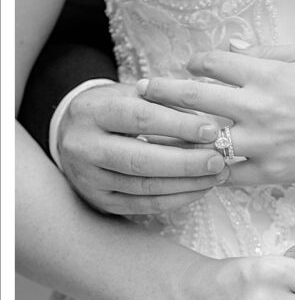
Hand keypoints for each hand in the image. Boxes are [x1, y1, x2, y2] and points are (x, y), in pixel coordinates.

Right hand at [57, 81, 230, 214]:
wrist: (71, 134)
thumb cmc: (112, 110)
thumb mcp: (130, 95)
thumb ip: (165, 104)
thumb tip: (208, 123)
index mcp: (92, 112)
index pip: (139, 119)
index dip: (178, 126)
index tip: (211, 130)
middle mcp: (85, 147)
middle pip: (140, 159)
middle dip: (185, 162)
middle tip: (218, 160)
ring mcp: (90, 178)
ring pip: (144, 186)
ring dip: (187, 183)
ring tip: (217, 175)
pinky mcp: (101, 201)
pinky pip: (144, 205)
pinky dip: (176, 199)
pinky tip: (200, 189)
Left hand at [137, 42, 294, 186]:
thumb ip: (267, 49)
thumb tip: (228, 45)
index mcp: (268, 74)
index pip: (212, 64)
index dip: (194, 62)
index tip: (187, 66)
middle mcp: (258, 108)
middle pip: (194, 98)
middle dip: (162, 91)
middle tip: (142, 90)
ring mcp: (262, 144)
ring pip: (202, 139)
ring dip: (173, 134)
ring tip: (150, 131)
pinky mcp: (269, 173)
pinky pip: (226, 174)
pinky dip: (203, 169)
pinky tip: (186, 165)